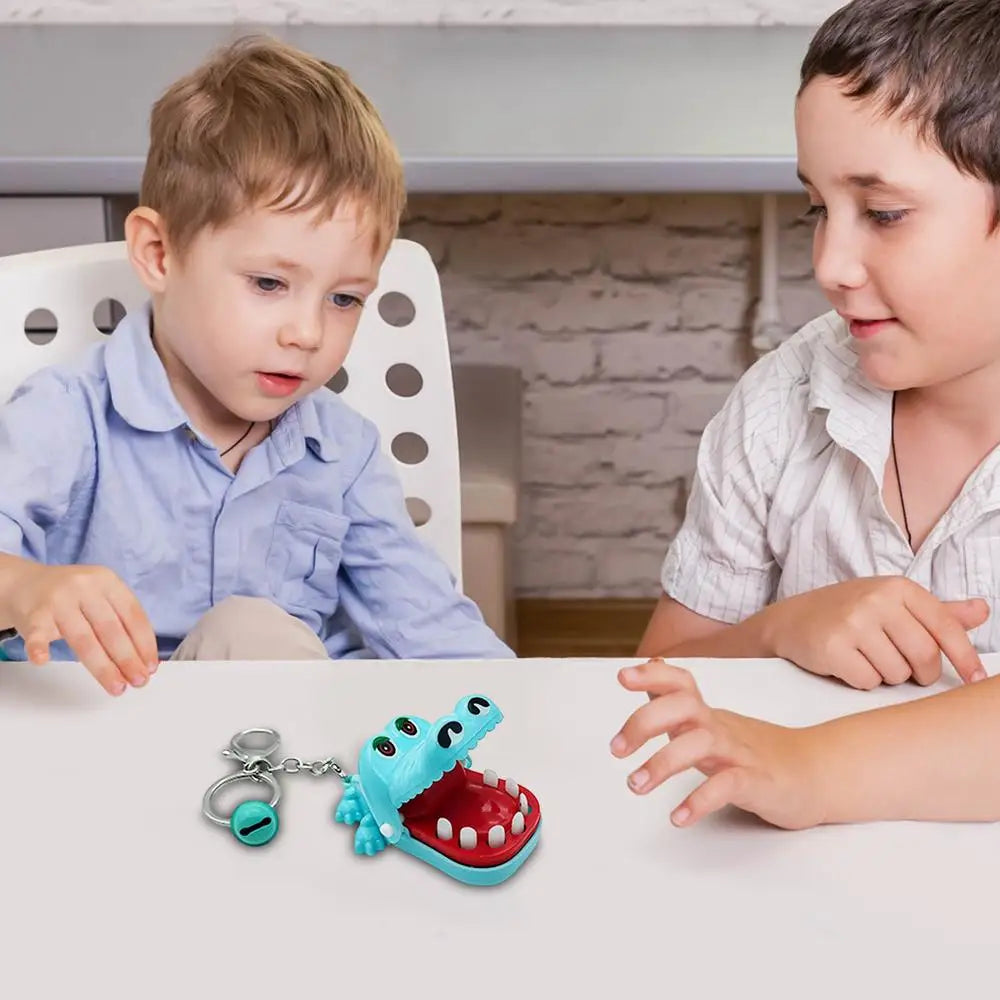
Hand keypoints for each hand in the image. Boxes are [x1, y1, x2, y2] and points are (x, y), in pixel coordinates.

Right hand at [8, 562, 158, 694]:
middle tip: (139, 681)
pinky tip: (43, 660)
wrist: (22, 583)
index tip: (151, 666)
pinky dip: (39, 648)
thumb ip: (119, 619)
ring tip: (116, 686)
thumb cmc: (69, 595)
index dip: (145, 643)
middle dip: (128, 660)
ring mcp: (57, 601)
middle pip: (111, 630)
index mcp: (107, 581)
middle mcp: (84, 588)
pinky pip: (37, 635)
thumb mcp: (100, 594)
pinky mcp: (33, 615)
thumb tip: (142, 659)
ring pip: (84, 640)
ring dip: (103, 668)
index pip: (133, 615)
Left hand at [610, 659, 822, 829]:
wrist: (815, 774)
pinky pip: (726, 786)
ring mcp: (739, 753)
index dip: (653, 676)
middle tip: (616, 750)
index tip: (623, 677)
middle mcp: (720, 727)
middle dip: (643, 722)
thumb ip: (679, 708)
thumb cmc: (755, 752)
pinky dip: (699, 800)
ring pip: (699, 744)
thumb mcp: (711, 726)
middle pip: (682, 707)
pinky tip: (678, 816)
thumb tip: (649, 677)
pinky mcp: (756, 782)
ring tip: (635, 784)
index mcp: (707, 715)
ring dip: (662, 763)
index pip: (681, 683)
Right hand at [761, 577, 987, 689]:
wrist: (790, 620)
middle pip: (924, 656)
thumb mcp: (892, 604)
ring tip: (866, 658)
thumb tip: (983, 610)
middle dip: (918, 672)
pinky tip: (848, 664)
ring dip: (886, 676)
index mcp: (898, 587)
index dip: (965, 658)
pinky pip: (868, 681)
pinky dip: (861, 681)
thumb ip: (938, 611)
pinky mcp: (833, 646)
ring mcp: (853, 622)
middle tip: (902, 667)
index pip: (945, 627)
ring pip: (897, 673)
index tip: (976, 679)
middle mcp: (877, 600)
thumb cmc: (847, 613)